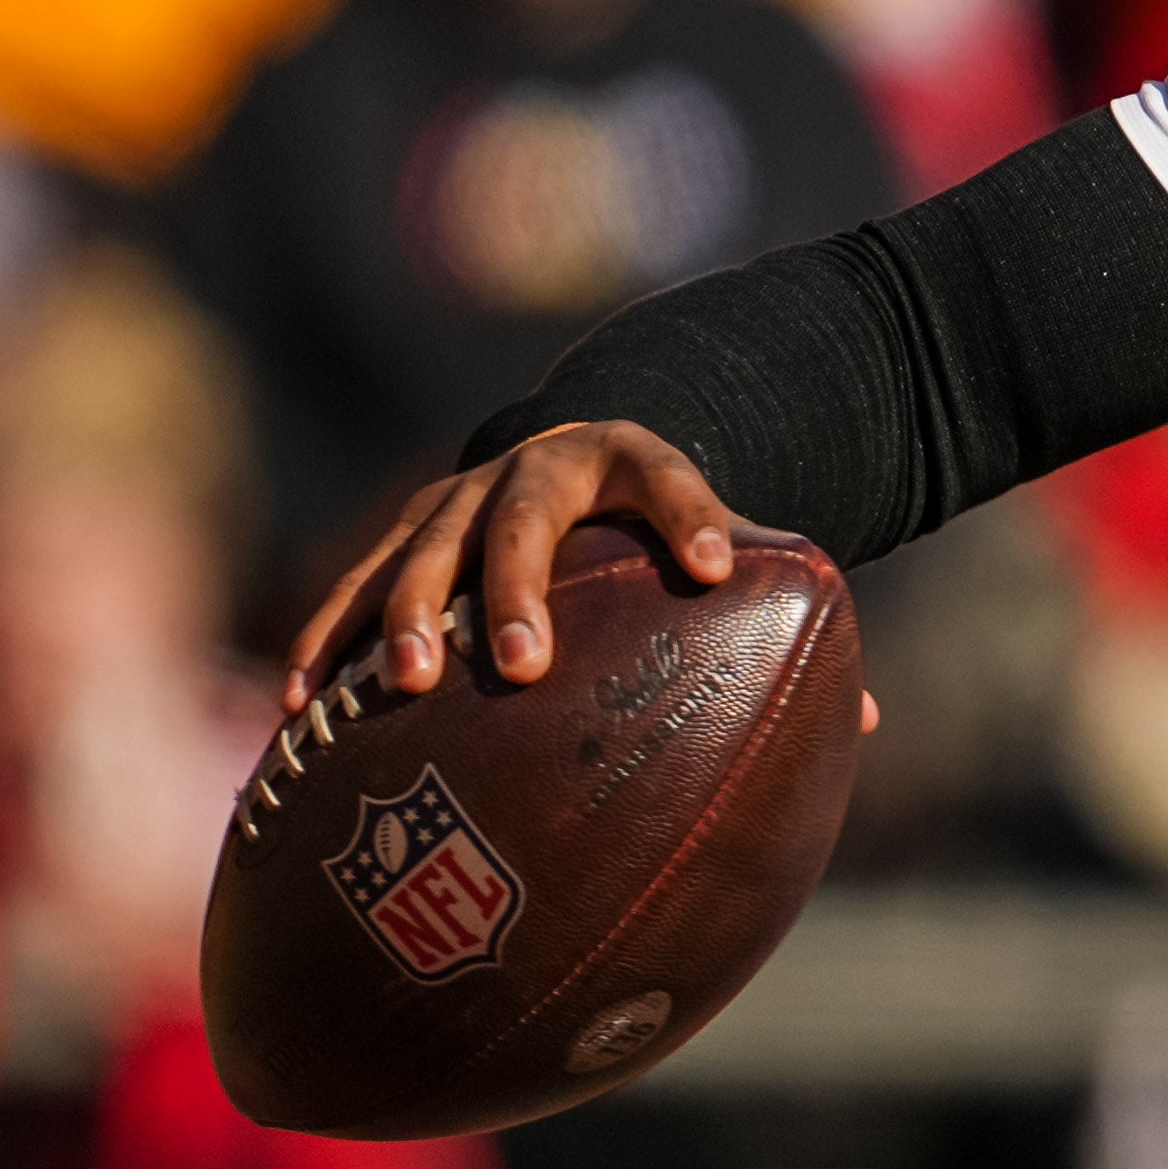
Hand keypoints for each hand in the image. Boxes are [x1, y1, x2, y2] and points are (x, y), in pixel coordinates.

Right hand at [284, 422, 738, 708]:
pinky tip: (301, 708)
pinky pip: (354, 587)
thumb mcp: (712, 538)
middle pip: (526, 522)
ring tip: (406, 688)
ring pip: (426, 549)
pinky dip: (327, 640)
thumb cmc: (656, 524)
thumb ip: (769, 608)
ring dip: (408, 616)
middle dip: (517, 591)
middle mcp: (537, 466)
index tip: (714, 570)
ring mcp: (462, 495)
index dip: (693, 517)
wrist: (572, 454)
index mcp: (632, 459)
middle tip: (521, 668)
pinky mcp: (406, 531)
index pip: (672, 478)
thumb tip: (866, 715)